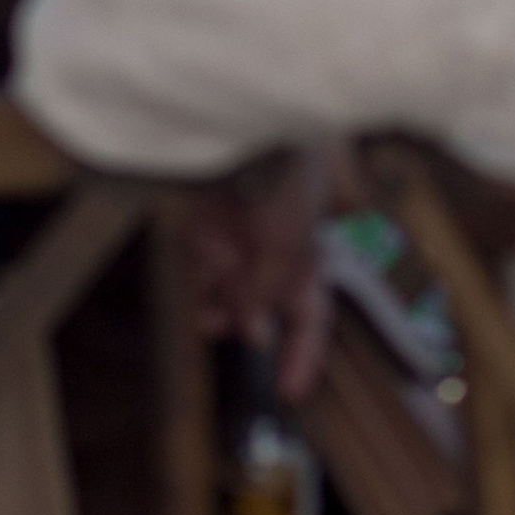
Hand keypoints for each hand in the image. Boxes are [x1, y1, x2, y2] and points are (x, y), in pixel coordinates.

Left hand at [186, 150, 330, 403]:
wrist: (243, 121)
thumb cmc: (284, 174)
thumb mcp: (285, 244)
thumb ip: (267, 291)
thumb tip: (254, 332)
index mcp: (310, 253)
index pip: (312, 316)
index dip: (304, 356)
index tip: (290, 394)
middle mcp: (279, 249)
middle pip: (262, 303)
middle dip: (244, 319)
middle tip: (223, 326)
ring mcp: (245, 234)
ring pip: (229, 286)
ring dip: (219, 299)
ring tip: (209, 308)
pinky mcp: (213, 220)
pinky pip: (206, 259)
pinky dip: (204, 266)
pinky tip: (203, 256)